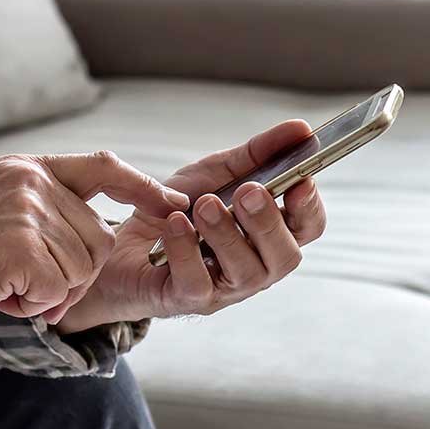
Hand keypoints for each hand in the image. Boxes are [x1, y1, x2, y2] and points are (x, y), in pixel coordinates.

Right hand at [0, 152, 187, 370]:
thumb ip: (44, 214)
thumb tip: (104, 234)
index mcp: (25, 170)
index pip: (104, 168)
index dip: (143, 188)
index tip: (173, 205)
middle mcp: (30, 182)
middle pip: (99, 239)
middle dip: (71, 277)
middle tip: (19, 285)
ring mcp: (26, 210)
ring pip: (82, 269)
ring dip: (48, 294)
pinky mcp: (21, 245)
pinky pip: (60, 291)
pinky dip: (33, 307)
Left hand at [56, 120, 326, 332]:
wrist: (119, 243)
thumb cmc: (178, 210)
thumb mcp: (217, 173)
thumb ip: (259, 153)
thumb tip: (302, 129)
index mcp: (268, 235)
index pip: (308, 228)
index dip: (310, 207)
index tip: (300, 179)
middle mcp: (255, 266)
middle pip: (285, 257)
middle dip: (268, 222)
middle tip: (248, 191)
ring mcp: (224, 289)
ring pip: (245, 272)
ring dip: (227, 234)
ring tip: (205, 204)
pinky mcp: (186, 299)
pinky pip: (196, 282)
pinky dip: (186, 250)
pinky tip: (176, 223)